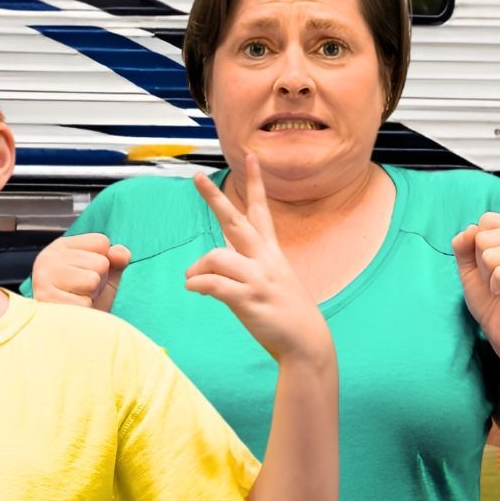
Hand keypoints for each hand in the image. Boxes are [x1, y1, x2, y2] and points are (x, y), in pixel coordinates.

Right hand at [31, 233, 130, 310]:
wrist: (71, 332)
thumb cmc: (88, 298)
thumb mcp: (107, 274)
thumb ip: (117, 258)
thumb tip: (121, 254)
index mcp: (62, 246)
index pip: (101, 242)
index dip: (105, 262)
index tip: (89, 274)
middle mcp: (48, 257)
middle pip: (100, 263)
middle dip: (98, 281)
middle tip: (83, 291)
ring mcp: (42, 278)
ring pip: (92, 280)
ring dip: (91, 295)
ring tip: (78, 299)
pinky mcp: (45, 300)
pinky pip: (84, 303)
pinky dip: (84, 311)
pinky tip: (72, 311)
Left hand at [186, 155, 330, 363]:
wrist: (307, 343)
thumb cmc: (287, 314)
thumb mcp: (272, 283)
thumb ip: (244, 269)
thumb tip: (211, 269)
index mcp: (272, 253)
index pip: (262, 211)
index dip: (256, 183)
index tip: (249, 157)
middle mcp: (266, 260)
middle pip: (237, 222)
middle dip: (215, 199)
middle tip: (197, 177)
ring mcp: (259, 279)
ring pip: (218, 256)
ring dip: (198, 267)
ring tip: (192, 281)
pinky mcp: (250, 300)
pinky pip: (215, 285)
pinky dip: (199, 285)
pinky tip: (193, 289)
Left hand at [453, 213, 499, 356]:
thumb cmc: (490, 297)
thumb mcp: (469, 267)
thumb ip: (463, 245)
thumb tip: (469, 229)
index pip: (487, 220)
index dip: (478, 247)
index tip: (492, 267)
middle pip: (485, 238)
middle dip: (483, 265)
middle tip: (499, 281)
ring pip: (491, 255)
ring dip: (490, 278)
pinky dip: (498, 288)